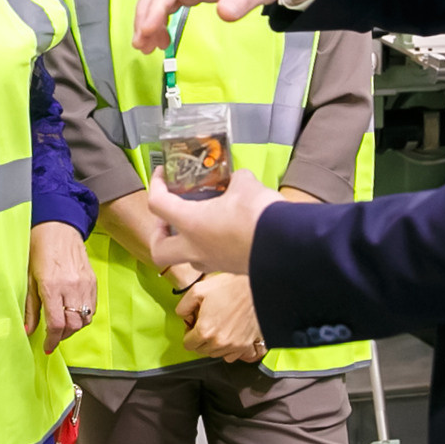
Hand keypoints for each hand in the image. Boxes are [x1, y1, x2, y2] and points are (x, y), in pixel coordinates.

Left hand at [25, 220, 95, 353]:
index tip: (47, 346)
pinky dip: (84, 316)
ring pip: (85, 319)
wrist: (59, 227)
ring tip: (63, 325)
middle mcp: (71, 287)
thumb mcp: (29, 278)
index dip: (52, 340)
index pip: (56, 323)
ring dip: (74, 327)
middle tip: (53, 336)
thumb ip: (31, 307)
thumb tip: (28, 330)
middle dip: (62, 336)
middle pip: (73, 325)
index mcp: (52, 287)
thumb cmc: (39, 249)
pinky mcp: (93, 281)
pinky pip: (93, 308)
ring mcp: (85, 284)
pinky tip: (73, 313)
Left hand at [141, 167, 277, 277]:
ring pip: (186, 257)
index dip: (155, 185)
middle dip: (159, 233)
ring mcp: (213, 263)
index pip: (157, 204)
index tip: (162, 174)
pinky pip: (211, 259)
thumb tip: (238, 179)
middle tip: (169, 218)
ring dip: (186, 241)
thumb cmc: (257, 214)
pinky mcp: (231, 269)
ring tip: (200, 222)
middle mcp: (195, 248)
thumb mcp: (246, 185)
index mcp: (191, 223)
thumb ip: (236, 180)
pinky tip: (225, 231)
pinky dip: (210, 246)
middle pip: (160, 251)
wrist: (288, 248)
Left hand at [176, 271, 264, 362]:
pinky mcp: (245, 346)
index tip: (194, 325)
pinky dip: (227, 349)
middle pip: (201, 350)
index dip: (188, 333)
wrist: (258, 289)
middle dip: (200, 338)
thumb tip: (183, 317)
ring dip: (213, 343)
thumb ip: (184, 306)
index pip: (188, 344)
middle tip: (206, 323)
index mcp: (205, 330)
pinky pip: (230, 356)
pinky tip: (228, 334)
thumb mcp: (199, 289)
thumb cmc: (231, 287)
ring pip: (215, 353)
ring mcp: (233, 346)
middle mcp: (218, 342)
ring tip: (218, 326)